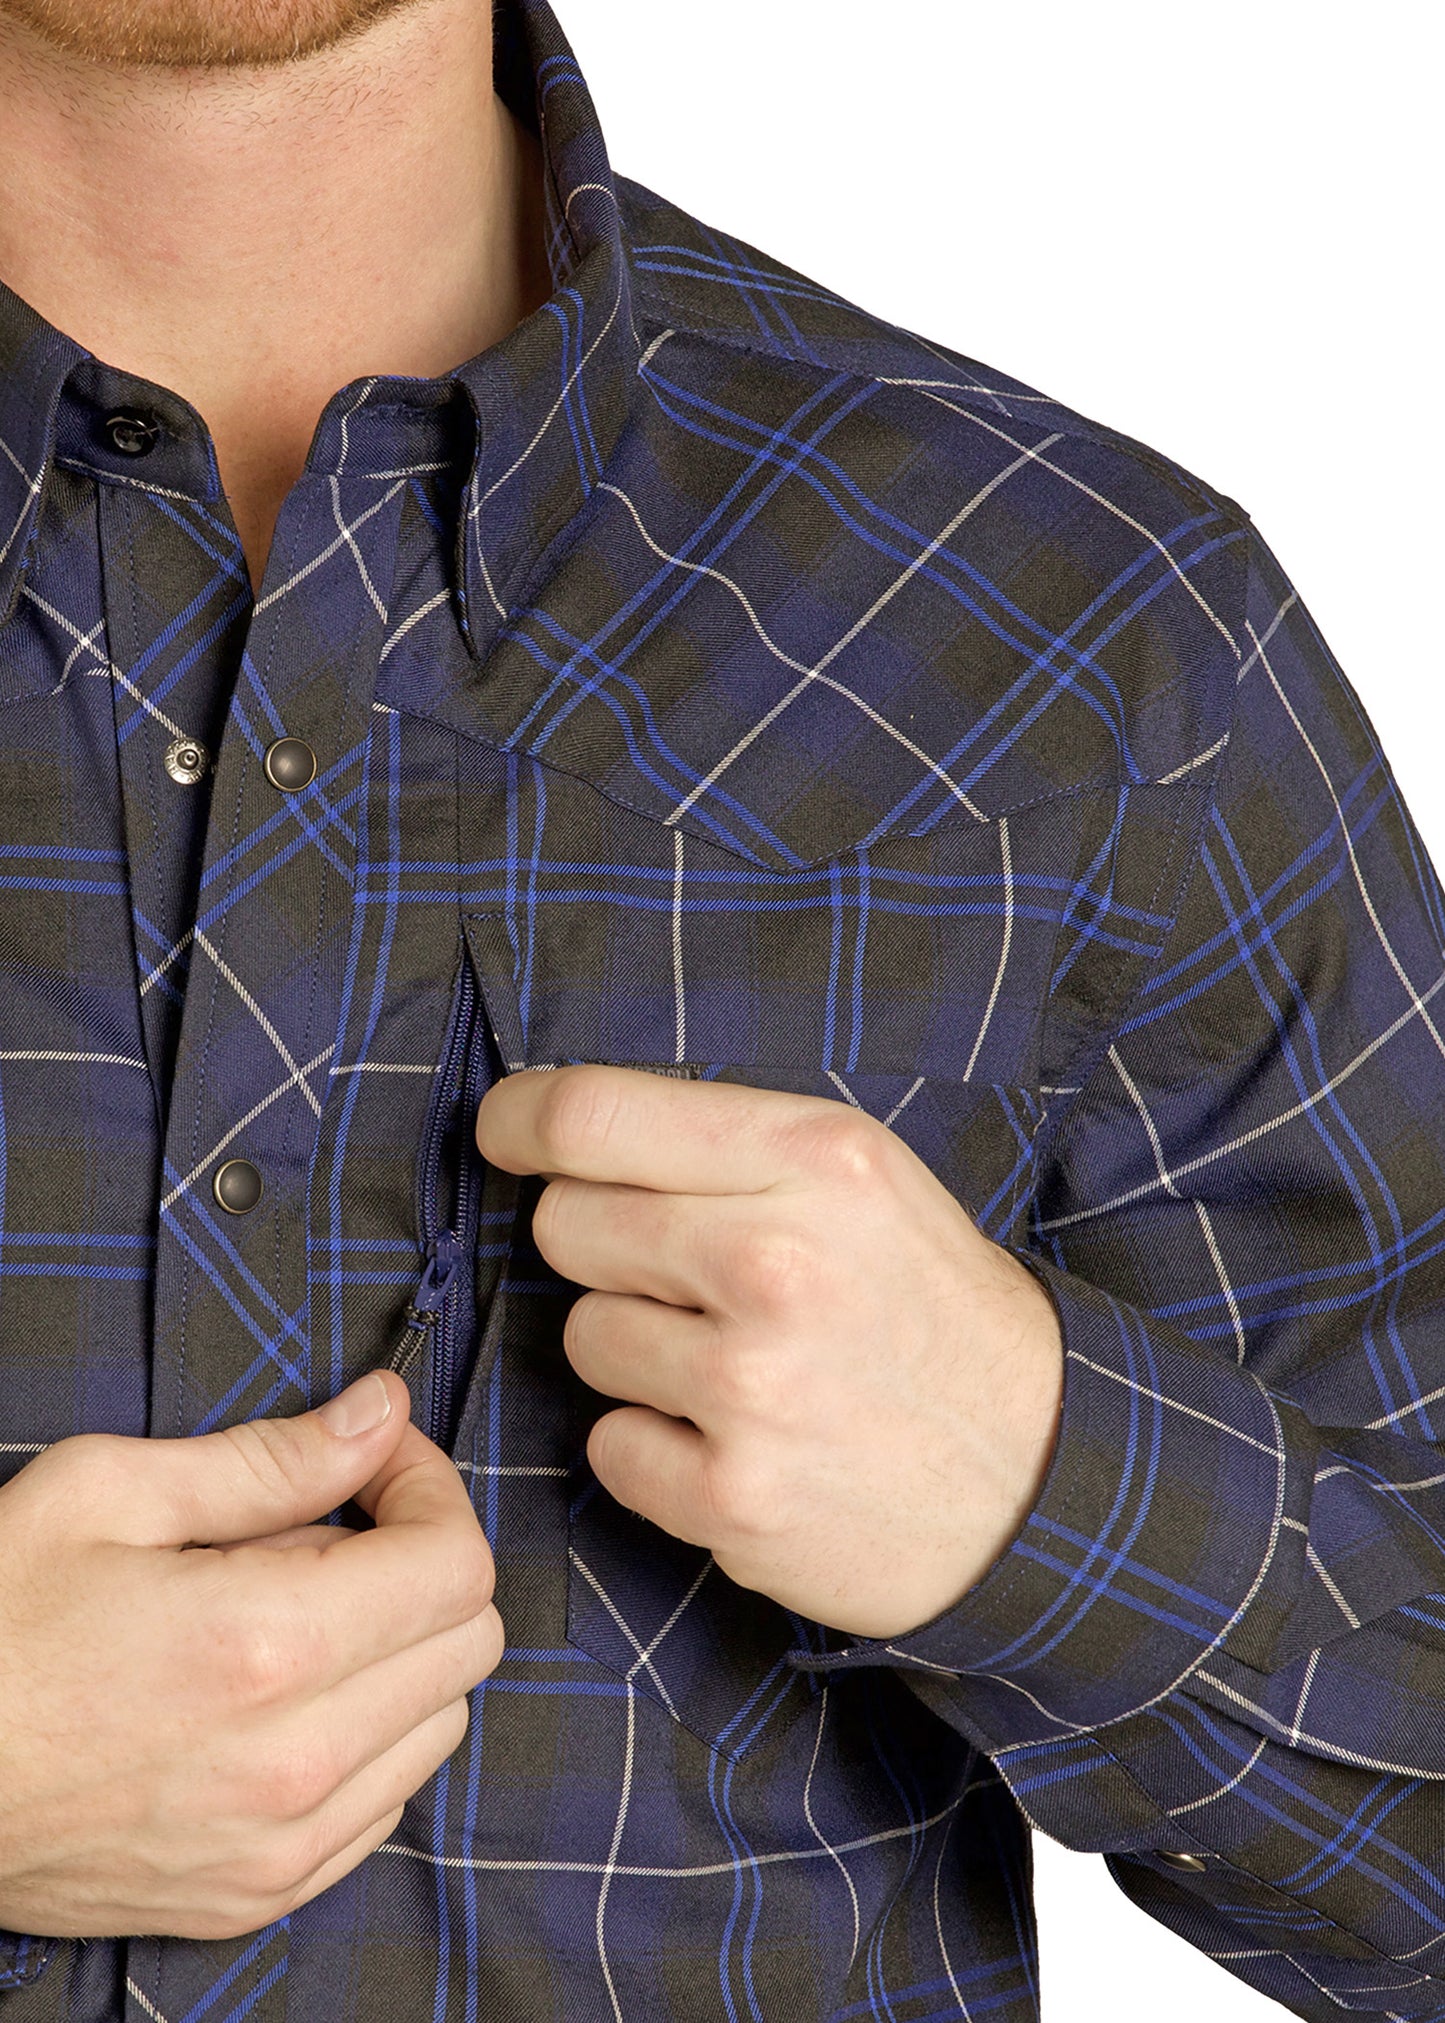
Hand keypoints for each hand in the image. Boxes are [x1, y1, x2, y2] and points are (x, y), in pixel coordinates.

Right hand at [0, 1373, 501, 1940]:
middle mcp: (294, 1761)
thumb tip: (383, 1413)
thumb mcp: (107, 1494)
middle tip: (335, 1527)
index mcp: (267, 1645)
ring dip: (401, 1652)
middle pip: (468, 1642)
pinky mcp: (258, 1895)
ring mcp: (279, 1844)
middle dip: (423, 1560)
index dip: (428, 1488)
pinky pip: (385, 1803)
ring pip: (440, 1724)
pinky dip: (368, 1737)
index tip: (376, 1462)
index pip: (456, 1563)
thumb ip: (271, 1457)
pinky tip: (285, 1698)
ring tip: (297, 1615)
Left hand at [478, 1068, 1062, 1640]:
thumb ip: (728, 1142)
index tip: (506, 1135)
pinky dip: (655, 1448)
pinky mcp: (733, 1494)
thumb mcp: (864, 1177)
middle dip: (605, 1247)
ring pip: (583, 1337)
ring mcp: (751, 1384)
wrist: (1035, 1473)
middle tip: (692, 1276)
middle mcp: (775, 1260)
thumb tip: (557, 1129)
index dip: (520, 1121)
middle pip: (566, 1225)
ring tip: (739, 1365)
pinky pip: (608, 1445)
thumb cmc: (928, 1308)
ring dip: (637, 1352)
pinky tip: (737, 1440)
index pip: (589, 1114)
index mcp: (813, 1156)